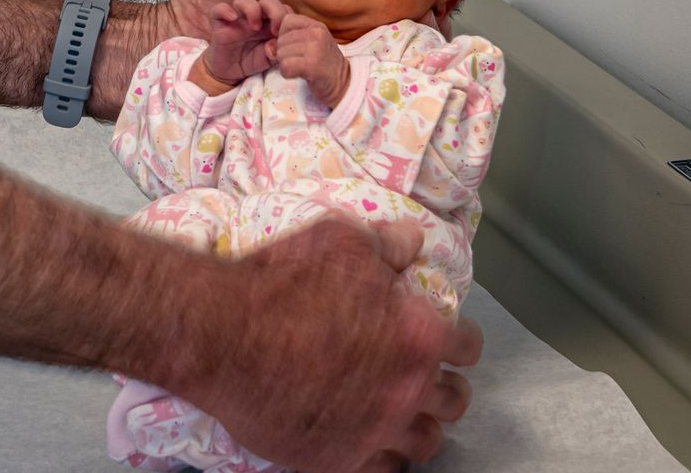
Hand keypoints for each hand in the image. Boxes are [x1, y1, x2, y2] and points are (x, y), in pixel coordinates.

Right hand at [184, 216, 481, 470]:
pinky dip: (387, 455)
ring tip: (409, 412)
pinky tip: (376, 438)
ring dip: (422, 424)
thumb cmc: (281, 281)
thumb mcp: (338, 240)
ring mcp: (375, 430)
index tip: (451, 334)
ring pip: (426, 443)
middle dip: (447, 384)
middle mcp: (406, 388)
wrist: (225, 334)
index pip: (465, 344)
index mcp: (415, 333)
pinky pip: (386, 471)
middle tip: (430, 374)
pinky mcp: (342, 460)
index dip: (461, 336)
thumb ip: (385, 243)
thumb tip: (411, 240)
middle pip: (453, 400)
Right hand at [202, 0, 288, 86]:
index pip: (283, 8)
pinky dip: (224, 10)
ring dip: (252, 9)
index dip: (288, 17)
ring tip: (255, 27)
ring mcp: (237, 18)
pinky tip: (232, 19)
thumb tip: (276, 44)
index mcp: (269, 22)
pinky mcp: (219, 24)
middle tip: (275, 29)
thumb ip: (275, 51)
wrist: (231, 72)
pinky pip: (218, 10)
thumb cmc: (253, 60)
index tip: (288, 34)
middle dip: (275, 10)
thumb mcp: (269, 59)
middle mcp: (254, 16)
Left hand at [274, 9, 347, 108]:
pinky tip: (297, 75)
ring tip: (300, 68)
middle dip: (284, 53)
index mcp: (316, 25)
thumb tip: (268, 46)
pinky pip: (285, 66)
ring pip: (281, 53)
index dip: (283, 35)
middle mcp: (316, 33)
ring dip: (285, 64)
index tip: (294, 48)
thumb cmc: (324, 65)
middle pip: (281, 39)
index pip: (285, 20)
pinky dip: (287, 73)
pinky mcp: (312, 65)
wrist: (344, 86)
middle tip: (298, 62)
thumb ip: (289, 39)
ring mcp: (315, 48)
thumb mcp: (310, 45)